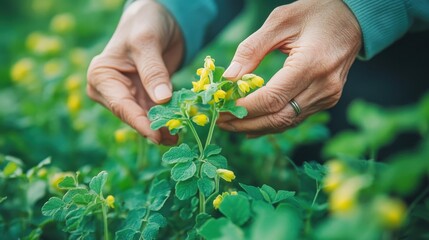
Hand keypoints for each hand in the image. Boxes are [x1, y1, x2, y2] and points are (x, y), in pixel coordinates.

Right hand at [87, 0, 182, 144]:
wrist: (157, 18)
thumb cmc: (145, 23)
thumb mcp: (147, 43)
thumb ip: (153, 71)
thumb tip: (162, 99)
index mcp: (101, 76)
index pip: (121, 105)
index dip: (139, 122)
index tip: (156, 136)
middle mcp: (110, 90)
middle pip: (132, 115)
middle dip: (152, 128)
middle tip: (174, 139)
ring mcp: (127, 94)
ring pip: (144, 118)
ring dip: (161, 127)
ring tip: (179, 137)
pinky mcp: (143, 96)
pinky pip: (154, 112)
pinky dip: (166, 120)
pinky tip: (178, 129)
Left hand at [218, 0, 360, 136]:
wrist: (353, 18)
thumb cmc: (317, 13)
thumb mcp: (280, 21)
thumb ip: (252, 49)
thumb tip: (228, 77)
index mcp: (311, 64)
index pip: (272, 98)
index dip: (244, 108)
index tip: (220, 109)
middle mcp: (323, 86)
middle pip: (278, 117)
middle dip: (245, 122)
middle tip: (220, 121)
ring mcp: (328, 95)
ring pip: (287, 122)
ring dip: (257, 126)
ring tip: (231, 124)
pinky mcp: (328, 99)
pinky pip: (296, 118)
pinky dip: (273, 123)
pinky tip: (253, 126)